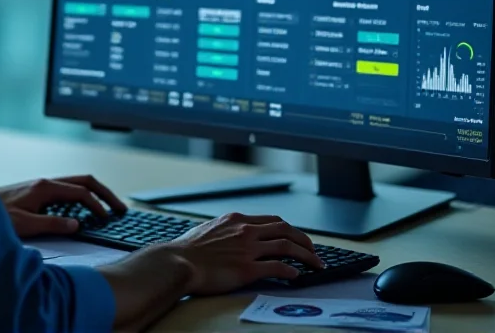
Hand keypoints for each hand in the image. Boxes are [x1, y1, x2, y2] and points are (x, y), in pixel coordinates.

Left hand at [0, 174, 127, 238]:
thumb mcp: (24, 225)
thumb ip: (51, 225)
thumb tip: (77, 224)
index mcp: (45, 187)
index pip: (81, 192)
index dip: (97, 205)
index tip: (108, 219)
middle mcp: (45, 182)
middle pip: (83, 181)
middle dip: (104, 193)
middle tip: (120, 208)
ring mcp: (41, 185)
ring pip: (76, 184)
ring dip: (94, 193)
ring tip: (107, 208)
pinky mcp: (37, 192)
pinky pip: (66, 190)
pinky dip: (81, 197)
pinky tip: (82, 210)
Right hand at [169, 212, 323, 294]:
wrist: (178, 262)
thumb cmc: (187, 249)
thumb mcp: (209, 229)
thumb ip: (225, 230)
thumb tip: (230, 235)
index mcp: (236, 219)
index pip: (272, 220)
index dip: (289, 229)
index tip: (297, 238)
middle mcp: (245, 229)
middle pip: (285, 229)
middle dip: (304, 239)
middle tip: (314, 250)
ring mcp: (247, 248)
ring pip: (286, 246)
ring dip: (305, 255)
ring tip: (316, 264)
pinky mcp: (247, 268)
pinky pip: (277, 267)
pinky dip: (290, 271)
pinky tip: (296, 276)